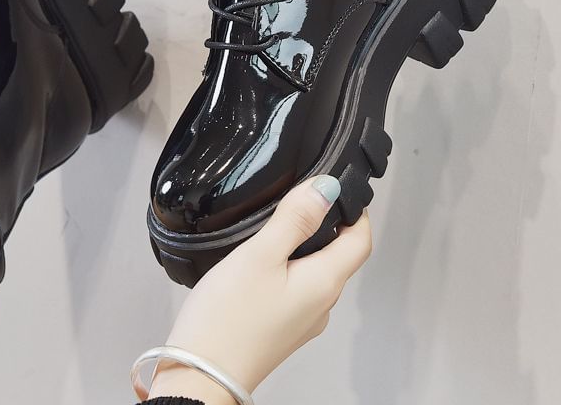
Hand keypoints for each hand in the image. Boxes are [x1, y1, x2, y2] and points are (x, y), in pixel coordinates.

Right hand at [146, 176, 370, 403]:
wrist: (200, 374)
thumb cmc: (228, 317)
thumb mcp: (260, 254)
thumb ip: (295, 219)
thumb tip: (328, 188)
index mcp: (324, 283)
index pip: (360, 241)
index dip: (356, 211)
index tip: (338, 187)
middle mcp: (321, 304)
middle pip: (339, 256)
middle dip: (327, 224)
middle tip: (301, 197)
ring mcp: (302, 320)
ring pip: (315, 272)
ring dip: (305, 246)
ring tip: (276, 224)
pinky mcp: (280, 328)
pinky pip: (296, 289)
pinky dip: (288, 267)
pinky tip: (260, 262)